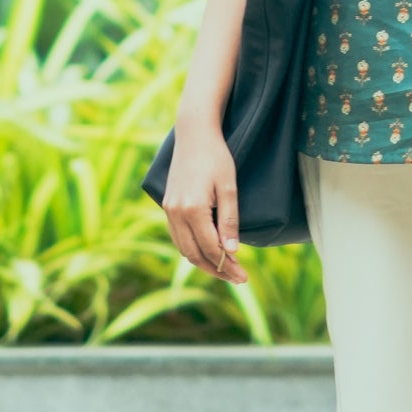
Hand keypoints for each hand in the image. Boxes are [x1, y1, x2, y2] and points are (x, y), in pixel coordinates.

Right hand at [161, 124, 246, 282]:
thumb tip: (231, 251)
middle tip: (237, 278)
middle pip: (194, 254)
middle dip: (216, 270)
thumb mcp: (229, 188)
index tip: (244, 276)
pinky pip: (178, 236)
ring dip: (203, 262)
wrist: (194, 134)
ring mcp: (168, 210)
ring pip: (183, 248)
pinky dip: (192, 249)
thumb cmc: (216, 157)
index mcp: (192, 209)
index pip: (210, 248)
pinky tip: (207, 252)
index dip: (227, 266)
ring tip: (225, 269)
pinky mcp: (167, 205)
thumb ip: (229, 221)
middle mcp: (176, 213)